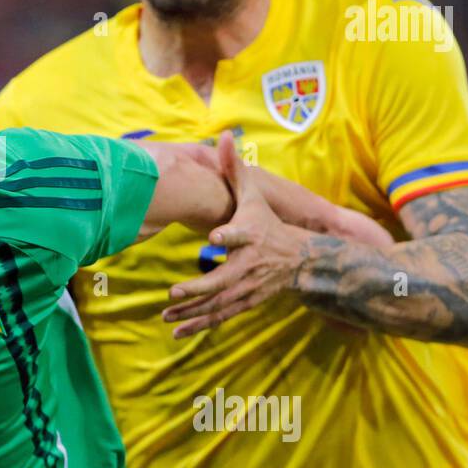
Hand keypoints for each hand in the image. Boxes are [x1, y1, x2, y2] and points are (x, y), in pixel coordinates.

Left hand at [161, 131, 309, 337]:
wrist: (299, 259)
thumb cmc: (268, 223)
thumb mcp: (254, 197)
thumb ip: (235, 171)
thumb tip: (223, 136)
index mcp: (250, 236)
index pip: (240, 235)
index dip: (229, 236)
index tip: (214, 237)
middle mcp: (249, 265)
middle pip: (224, 279)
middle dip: (200, 288)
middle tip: (174, 292)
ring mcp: (247, 287)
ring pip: (218, 303)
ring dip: (193, 312)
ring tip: (167, 316)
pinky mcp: (244, 302)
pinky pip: (220, 316)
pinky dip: (200, 325)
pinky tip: (178, 332)